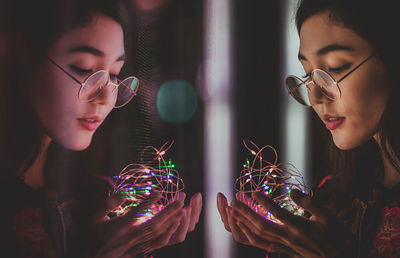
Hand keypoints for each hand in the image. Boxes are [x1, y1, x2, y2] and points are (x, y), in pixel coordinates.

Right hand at [91, 191, 201, 256]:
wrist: (96, 257)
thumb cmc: (95, 235)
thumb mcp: (96, 217)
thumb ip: (109, 204)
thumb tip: (123, 194)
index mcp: (120, 227)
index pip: (136, 213)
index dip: (148, 202)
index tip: (159, 192)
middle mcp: (131, 237)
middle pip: (153, 224)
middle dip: (168, 211)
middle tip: (180, 200)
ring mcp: (139, 244)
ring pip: (159, 234)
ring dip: (172, 221)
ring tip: (183, 209)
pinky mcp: (143, 249)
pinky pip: (160, 243)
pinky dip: (169, 233)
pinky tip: (177, 223)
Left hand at [229, 190, 351, 257]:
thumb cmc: (335, 235)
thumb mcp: (329, 216)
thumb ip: (311, 203)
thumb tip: (293, 191)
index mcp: (300, 228)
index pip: (278, 214)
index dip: (265, 202)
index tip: (254, 192)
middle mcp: (289, 238)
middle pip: (262, 226)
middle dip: (246, 213)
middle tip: (234, 201)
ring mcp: (284, 245)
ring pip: (259, 236)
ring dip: (245, 224)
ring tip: (233, 212)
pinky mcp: (283, 249)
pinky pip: (262, 244)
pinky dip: (250, 236)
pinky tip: (243, 228)